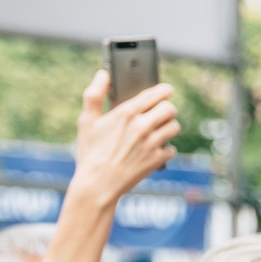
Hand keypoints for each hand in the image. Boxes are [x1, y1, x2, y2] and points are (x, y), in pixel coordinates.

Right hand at [68, 72, 179, 209]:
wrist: (96, 187)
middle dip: (166, 110)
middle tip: (160, 115)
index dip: (164, 90)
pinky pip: (171, 150)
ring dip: (168, 129)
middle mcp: (142, 126)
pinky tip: (155, 152)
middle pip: (170, 108)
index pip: (157, 93)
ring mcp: (151, 143)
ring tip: (159, 133)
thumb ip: (93, 94)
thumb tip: (102, 74)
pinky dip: (165, 151)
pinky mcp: (156, 160)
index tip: (166, 91)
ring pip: (174, 127)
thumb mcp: (86, 122)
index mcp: (127, 112)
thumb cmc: (90, 154)